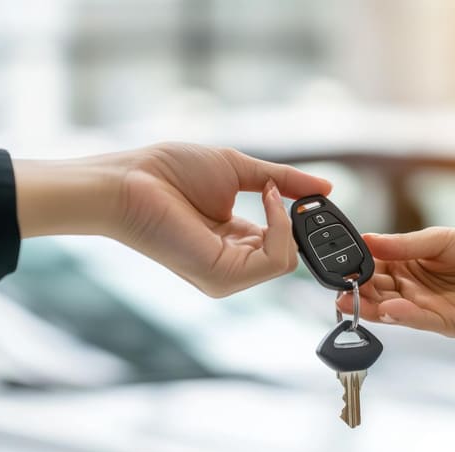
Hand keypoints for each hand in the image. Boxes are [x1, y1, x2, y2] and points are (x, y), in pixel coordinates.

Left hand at [14, 143, 331, 296]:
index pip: (284, 244)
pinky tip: (264, 201)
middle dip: (302, 224)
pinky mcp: (222, 277)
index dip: (300, 222)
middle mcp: (231, 264)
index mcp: (234, 241)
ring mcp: (226, 276)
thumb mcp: (240, 170)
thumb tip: (325, 186)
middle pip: (291, 256)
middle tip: (298, 195)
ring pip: (287, 261)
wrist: (129, 181)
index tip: (308, 195)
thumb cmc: (169, 172)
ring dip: (288, 222)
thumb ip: (282, 181)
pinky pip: (275, 261)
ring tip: (268, 192)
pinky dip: (280, 228)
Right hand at [337, 227, 454, 336]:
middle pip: (376, 292)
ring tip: (350, 300)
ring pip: (391, 309)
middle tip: (337, 286)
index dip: (355, 265)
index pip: (374, 267)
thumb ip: (406, 244)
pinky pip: (419, 321)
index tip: (337, 261)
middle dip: (356, 290)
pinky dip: (403, 316)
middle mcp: (413, 289)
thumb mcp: (442, 239)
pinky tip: (389, 308)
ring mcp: (428, 308)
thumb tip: (368, 239)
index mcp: (409, 265)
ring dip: (370, 306)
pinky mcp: (446, 323)